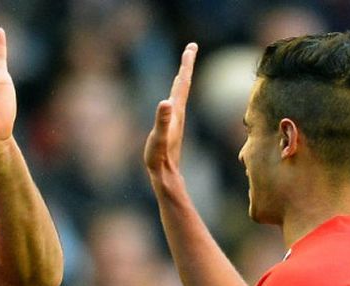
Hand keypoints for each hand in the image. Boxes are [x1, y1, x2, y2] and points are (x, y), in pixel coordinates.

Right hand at [143, 43, 197, 187]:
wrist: (165, 175)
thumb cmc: (159, 157)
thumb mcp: (158, 138)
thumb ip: (162, 120)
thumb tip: (165, 102)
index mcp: (176, 111)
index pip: (182, 83)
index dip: (186, 64)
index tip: (191, 46)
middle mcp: (177, 113)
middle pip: (183, 85)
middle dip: (185, 66)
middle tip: (190, 48)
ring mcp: (174, 121)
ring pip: (179, 95)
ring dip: (181, 79)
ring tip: (182, 69)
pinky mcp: (170, 128)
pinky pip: (173, 105)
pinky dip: (174, 94)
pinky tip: (172, 98)